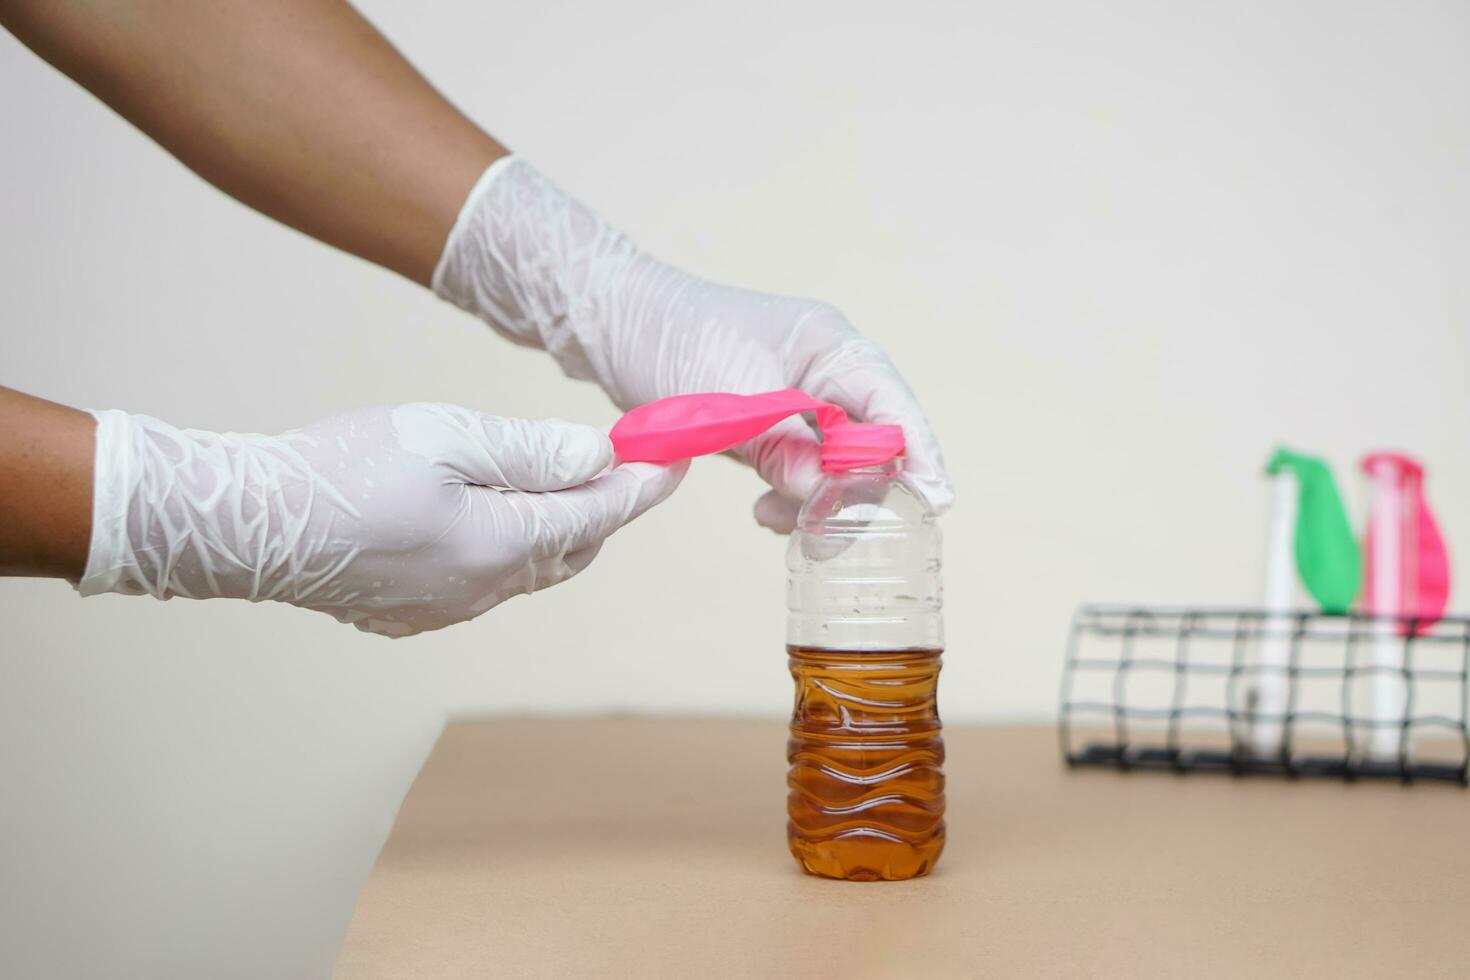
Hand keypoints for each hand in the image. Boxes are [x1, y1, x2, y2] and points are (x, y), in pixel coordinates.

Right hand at [81, 403, 684, 636]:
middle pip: (574, 548)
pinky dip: (508, 548)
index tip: (674, 456)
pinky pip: (487, 583)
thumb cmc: (344, 470)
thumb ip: (531, 452)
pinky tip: (483, 515)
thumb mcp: (446, 438)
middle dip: (603, 507)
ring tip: (545, 480)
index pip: (600, 513)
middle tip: (612, 460)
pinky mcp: (416, 615)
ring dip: (554, 528)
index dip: (643, 484)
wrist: (252, 524)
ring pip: (531, 568)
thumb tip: (598, 460)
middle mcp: (485, 590)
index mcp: (503, 545)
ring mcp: (449, 610)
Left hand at [433, 158, 952, 531]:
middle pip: (872, 442)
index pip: (895, 409)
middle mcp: (825, 370)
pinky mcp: (769, 419)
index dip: (918, 458)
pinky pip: (800, 466)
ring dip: (818, 500)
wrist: (611, 323)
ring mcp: (798, 395)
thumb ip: (787, 449)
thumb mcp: (732, 400)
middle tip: (827, 533)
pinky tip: (763, 512)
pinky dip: (790, 495)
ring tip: (780, 525)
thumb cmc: (671, 339)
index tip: (932, 506)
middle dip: (858, 491)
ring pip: (834, 462)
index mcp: (833, 347)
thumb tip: (830, 499)